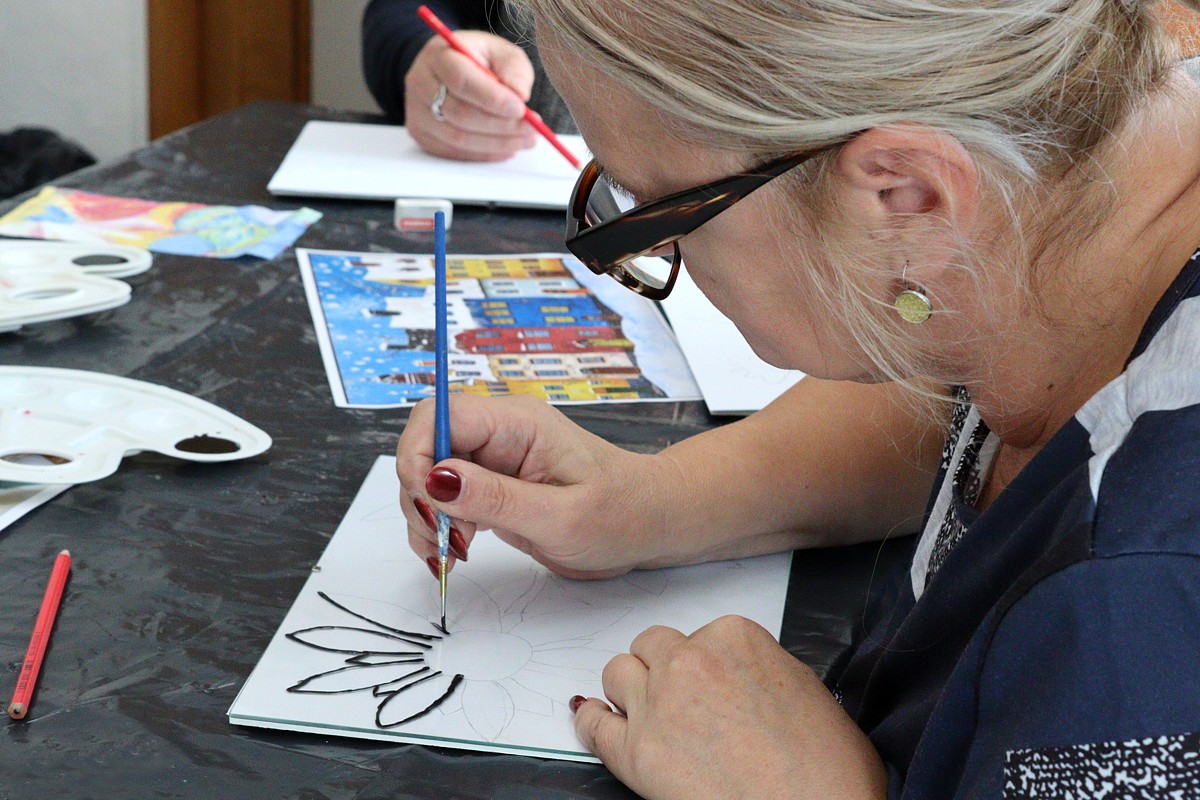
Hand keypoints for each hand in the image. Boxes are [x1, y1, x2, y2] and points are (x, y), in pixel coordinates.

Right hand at [396, 395, 671, 578]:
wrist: (650, 524)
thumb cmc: (622, 513)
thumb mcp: (561, 516)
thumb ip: (496, 498)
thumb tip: (435, 479)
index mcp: (518, 423)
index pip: (440, 415)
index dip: (418, 456)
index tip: (428, 507)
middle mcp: (500, 434)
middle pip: (426, 445)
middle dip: (418, 495)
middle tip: (442, 540)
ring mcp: (494, 460)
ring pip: (429, 476)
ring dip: (426, 517)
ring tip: (449, 554)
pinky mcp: (493, 487)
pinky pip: (447, 498)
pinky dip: (440, 527)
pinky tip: (454, 553)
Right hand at [404, 30, 538, 160]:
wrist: (446, 70)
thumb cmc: (476, 59)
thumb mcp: (500, 51)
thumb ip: (513, 68)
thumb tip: (520, 94)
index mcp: (439, 55)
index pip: (462, 80)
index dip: (493, 99)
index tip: (522, 110)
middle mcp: (421, 83)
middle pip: (460, 113)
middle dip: (501, 126)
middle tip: (531, 129)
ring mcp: (416, 112)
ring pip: (458, 138)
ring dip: (497, 144)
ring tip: (526, 140)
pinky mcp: (421, 134)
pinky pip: (454, 152)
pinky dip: (485, 154)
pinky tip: (506, 148)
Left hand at [574, 617, 886, 799]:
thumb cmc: (827, 770)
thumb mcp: (805, 688)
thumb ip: (758, 668)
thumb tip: (737, 677)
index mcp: (735, 637)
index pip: (699, 634)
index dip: (705, 663)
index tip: (712, 684)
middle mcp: (690, 661)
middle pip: (652, 646)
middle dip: (663, 668)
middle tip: (680, 698)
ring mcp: (658, 704)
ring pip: (617, 672)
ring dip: (630, 689)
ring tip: (646, 712)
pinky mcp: (634, 752)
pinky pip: (591, 724)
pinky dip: (591, 721)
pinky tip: (600, 723)